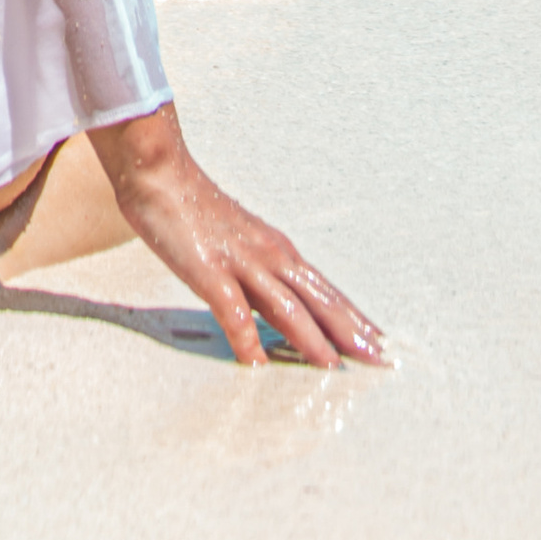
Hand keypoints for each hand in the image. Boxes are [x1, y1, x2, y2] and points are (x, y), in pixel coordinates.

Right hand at [90, 105, 384, 369]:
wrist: (161, 171)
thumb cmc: (196, 208)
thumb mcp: (241, 242)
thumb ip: (261, 274)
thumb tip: (279, 307)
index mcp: (278, 250)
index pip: (325, 291)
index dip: (353, 318)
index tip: (379, 341)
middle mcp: (269, 256)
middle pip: (318, 300)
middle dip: (350, 333)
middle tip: (379, 360)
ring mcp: (241, 264)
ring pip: (287, 307)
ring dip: (312, 339)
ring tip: (332, 368)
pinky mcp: (209, 271)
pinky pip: (232, 310)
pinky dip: (247, 338)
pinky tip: (256, 363)